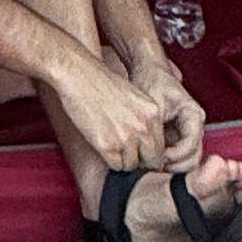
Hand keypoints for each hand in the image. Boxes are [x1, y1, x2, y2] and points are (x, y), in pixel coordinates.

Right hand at [49, 47, 171, 179]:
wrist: (80, 75)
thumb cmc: (103, 84)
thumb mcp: (136, 98)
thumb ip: (146, 120)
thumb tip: (148, 145)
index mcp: (153, 114)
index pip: (161, 147)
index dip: (150, 153)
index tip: (141, 153)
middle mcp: (144, 127)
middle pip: (152, 161)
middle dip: (141, 161)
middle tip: (128, 154)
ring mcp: (126, 138)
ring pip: (132, 166)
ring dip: (123, 160)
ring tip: (112, 144)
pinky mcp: (107, 145)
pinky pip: (115, 166)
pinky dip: (109, 160)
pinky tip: (103, 144)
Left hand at [126, 43, 206, 169]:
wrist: (148, 71)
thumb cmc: (153, 81)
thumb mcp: (153, 104)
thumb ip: (156, 129)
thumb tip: (154, 153)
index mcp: (194, 115)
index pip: (192, 144)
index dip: (176, 155)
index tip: (158, 157)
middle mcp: (194, 126)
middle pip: (194, 157)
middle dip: (176, 165)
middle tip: (155, 166)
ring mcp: (187, 132)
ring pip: (187, 159)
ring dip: (171, 166)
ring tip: (152, 164)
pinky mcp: (177, 136)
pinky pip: (177, 155)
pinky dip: (166, 161)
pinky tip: (151, 160)